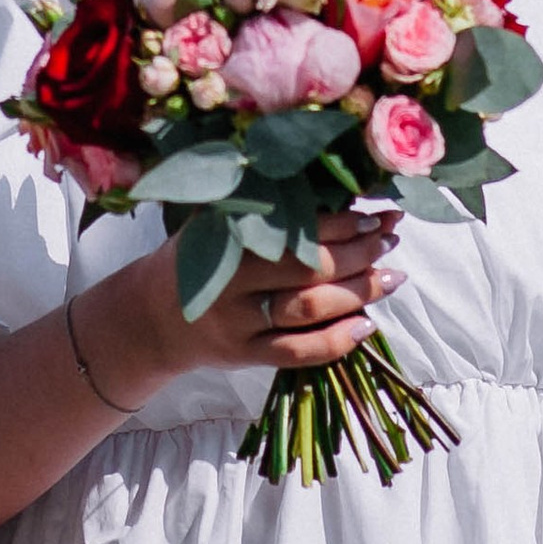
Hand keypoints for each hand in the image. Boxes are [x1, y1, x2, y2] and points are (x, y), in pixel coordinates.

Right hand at [85, 207, 401, 402]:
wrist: (149, 318)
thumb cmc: (194, 259)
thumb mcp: (212, 222)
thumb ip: (257, 207)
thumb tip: (329, 186)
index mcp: (225, 239)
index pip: (294, 229)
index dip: (340, 222)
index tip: (373, 213)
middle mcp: (231, 282)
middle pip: (307, 269)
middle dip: (358, 253)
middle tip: (390, 238)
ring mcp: (239, 324)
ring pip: (308, 310)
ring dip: (358, 292)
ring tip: (392, 276)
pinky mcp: (245, 357)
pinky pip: (297, 353)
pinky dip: (336, 341)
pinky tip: (367, 325)